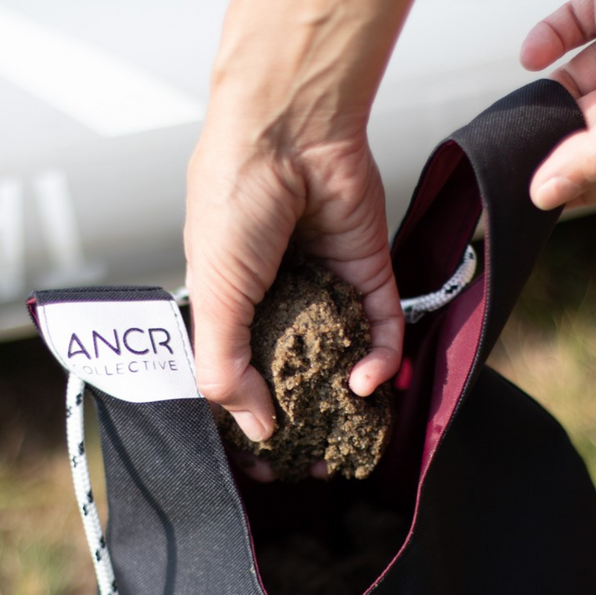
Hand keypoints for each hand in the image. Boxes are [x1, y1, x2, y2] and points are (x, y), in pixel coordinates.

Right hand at [183, 0, 445, 448]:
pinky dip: (380, 359)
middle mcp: (279, 301)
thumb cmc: (234, 200)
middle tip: (312, 464)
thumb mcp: (214, 293)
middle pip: (296, 377)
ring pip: (343, 360)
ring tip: (347, 434)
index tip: (261, 462)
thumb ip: (224, 365)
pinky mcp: (368, 274)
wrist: (290, 130)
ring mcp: (325, 289)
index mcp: (230, 304)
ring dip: (347, 401)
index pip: (239, 376)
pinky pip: (381, 329)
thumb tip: (255, 427)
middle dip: (305, 423)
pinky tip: (368, 380)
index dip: (248, 421)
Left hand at [521, 0, 595, 210]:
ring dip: (547, 95)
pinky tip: (534, 55)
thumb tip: (548, 195)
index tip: (542, 197)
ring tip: (521, 106)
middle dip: (556, 139)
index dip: (582, 186)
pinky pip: (569, 28)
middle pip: (590, 128)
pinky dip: (548, 41)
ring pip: (574, 82)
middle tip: (520, 148)